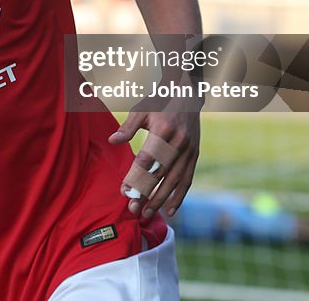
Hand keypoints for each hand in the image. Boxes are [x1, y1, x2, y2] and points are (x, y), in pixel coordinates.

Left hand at [109, 102, 199, 218]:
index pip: (147, 159)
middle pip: (160, 173)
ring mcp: (189, 150)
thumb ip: (128, 127)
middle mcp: (179, 142)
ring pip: (174, 180)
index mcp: (164, 129)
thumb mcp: (142, 109)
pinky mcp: (195, 155)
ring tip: (146, 213)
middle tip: (132, 209)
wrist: (187, 95)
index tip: (124, 191)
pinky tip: (169, 211)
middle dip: (146, 193)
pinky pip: (187, 180)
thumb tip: (112, 140)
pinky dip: (179, 196)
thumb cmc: (159, 102)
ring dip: (160, 199)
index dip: (135, 177)